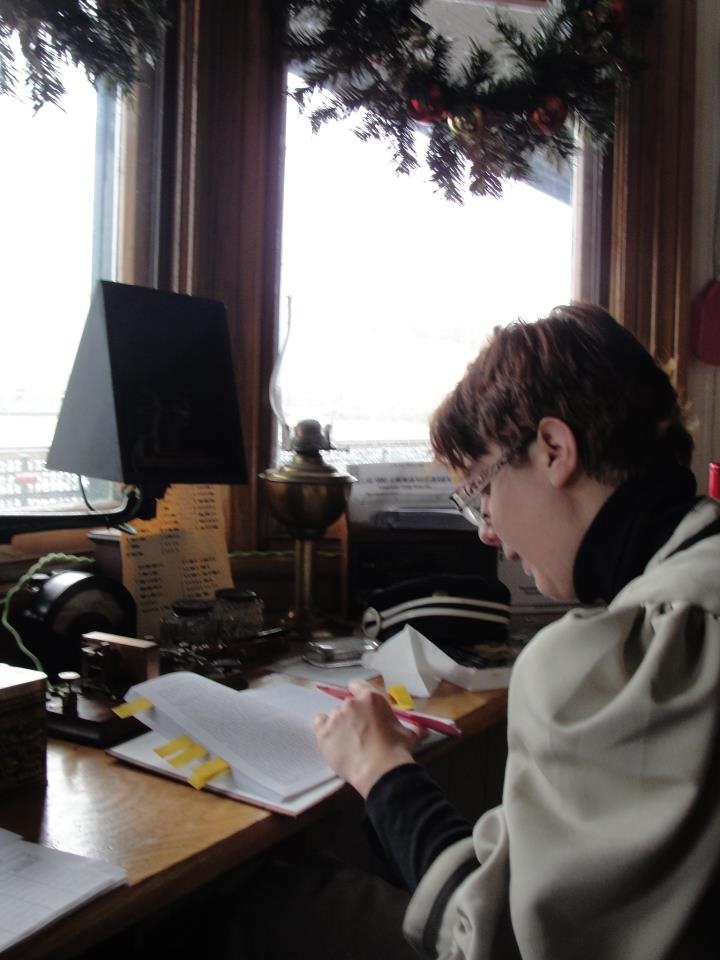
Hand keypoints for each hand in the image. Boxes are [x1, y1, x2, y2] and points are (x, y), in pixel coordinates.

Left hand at [314, 680, 422, 797]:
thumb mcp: (409, 735)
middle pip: (347, 704)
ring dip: (340, 725)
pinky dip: (324, 729)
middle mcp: (351, 703)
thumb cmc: (396, 750)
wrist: (379, 771)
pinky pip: (319, 724)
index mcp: (371, 698)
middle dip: (353, 716)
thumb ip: (412, 728)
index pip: (358, 685)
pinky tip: (331, 739)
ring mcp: (335, 717)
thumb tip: (423, 729)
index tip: (361, 705)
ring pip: (334, 716)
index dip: (358, 694)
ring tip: (348, 742)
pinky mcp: (323, 733)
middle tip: (361, 732)